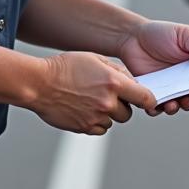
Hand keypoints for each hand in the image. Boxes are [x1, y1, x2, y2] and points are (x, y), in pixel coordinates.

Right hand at [34, 52, 156, 134]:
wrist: (40, 83)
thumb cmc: (66, 67)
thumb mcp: (94, 58)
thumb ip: (117, 70)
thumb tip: (133, 82)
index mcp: (113, 83)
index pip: (145, 98)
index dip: (148, 100)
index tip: (146, 100)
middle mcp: (107, 102)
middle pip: (128, 113)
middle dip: (122, 106)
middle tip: (107, 96)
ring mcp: (96, 117)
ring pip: (113, 121)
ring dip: (107, 114)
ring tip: (90, 100)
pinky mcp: (84, 128)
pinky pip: (100, 129)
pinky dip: (96, 122)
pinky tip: (84, 109)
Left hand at [118, 19, 188, 115]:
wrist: (132, 36)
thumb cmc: (160, 32)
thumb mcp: (184, 34)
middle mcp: (182, 80)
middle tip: (187, 99)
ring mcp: (166, 87)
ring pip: (174, 105)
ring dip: (175, 108)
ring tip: (171, 104)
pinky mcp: (150, 92)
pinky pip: (154, 106)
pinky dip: (155, 109)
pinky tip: (153, 105)